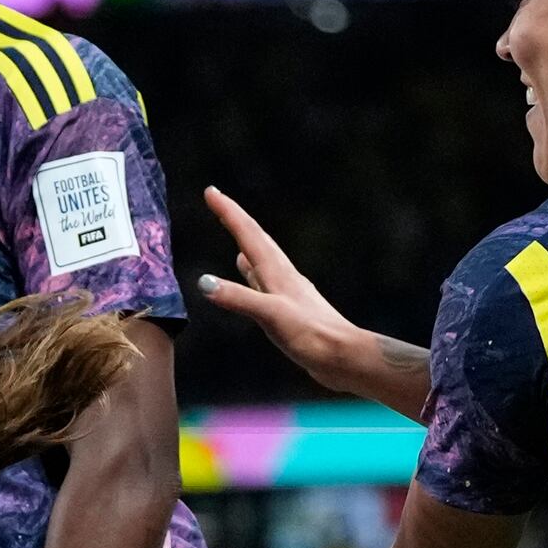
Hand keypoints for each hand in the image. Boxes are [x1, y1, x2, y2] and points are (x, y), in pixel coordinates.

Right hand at [193, 187, 420, 413]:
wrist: (343, 357)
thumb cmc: (312, 336)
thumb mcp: (271, 316)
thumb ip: (239, 298)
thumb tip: (204, 283)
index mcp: (277, 273)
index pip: (248, 234)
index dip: (229, 212)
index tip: (211, 191)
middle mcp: (283, 277)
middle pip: (256, 240)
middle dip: (236, 219)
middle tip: (218, 201)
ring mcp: (287, 292)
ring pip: (262, 260)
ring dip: (247, 244)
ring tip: (236, 234)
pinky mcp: (291, 310)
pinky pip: (265, 282)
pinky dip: (253, 273)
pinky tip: (251, 276)